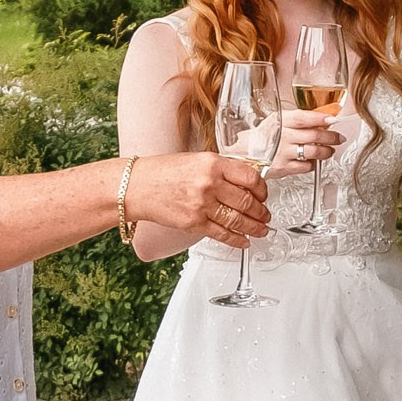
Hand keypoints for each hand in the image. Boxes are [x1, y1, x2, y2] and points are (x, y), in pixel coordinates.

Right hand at [135, 150, 270, 245]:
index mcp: (213, 163)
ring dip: (254, 227)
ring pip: (238, 220)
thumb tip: (245, 181)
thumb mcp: (196, 160)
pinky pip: (222, 234)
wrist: (136, 186)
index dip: (262, 189)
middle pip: (247, 201)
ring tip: (261, 230)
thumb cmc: (163, 172)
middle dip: (261, 212)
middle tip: (265, 215)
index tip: (264, 195)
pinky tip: (244, 240)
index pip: (250, 177)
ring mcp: (202, 205)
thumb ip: (221, 169)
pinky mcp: (193, 223)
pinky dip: (237, 239)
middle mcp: (209, 183)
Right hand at [268, 107, 342, 174]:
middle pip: (314, 136)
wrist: (247, 152)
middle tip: (338, 138)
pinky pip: (307, 166)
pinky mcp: (285, 167)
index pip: (304, 118)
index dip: (321, 118)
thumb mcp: (279, 120)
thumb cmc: (266, 135)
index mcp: (282, 121)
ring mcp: (284, 153)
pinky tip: (313, 160)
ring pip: (314, 152)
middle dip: (331, 137)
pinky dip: (314, 163)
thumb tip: (322, 119)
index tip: (333, 119)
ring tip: (329, 150)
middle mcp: (284, 136)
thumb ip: (299, 119)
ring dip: (326, 151)